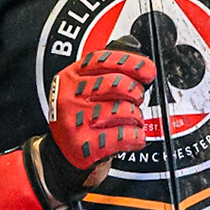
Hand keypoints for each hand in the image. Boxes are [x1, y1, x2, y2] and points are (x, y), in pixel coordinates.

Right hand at [35, 49, 156, 205]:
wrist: (60, 156)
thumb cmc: (80, 119)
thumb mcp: (84, 89)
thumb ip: (105, 71)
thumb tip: (136, 53)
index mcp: (70, 77)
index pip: (103, 60)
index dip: (131, 62)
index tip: (148, 70)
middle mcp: (69, 97)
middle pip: (118, 84)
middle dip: (137, 92)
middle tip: (136, 100)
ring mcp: (75, 121)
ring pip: (125, 110)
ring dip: (137, 117)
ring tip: (132, 121)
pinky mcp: (84, 145)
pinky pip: (125, 135)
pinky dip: (136, 137)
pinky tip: (132, 137)